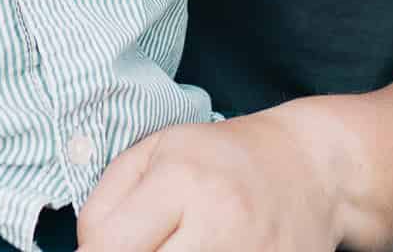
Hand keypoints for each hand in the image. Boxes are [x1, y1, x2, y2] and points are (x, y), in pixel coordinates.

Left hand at [76, 107, 347, 251]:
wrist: (308, 167)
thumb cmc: (221, 155)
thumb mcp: (157, 150)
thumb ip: (107, 199)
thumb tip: (85, 251)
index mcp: (181, 178)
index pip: (108, 246)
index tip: (100, 248)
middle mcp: (218, 220)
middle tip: (142, 247)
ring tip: (174, 246)